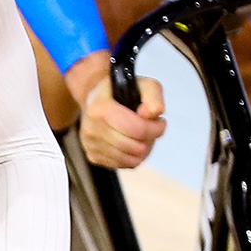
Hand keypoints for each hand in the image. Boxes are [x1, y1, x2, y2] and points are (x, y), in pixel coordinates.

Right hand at [66, 54, 164, 169]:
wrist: (97, 99)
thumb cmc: (122, 92)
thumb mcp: (144, 85)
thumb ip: (154, 97)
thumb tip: (151, 115)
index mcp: (100, 108)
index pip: (137, 129)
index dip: (156, 128)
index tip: (160, 121)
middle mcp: (91, 128)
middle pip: (135, 147)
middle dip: (150, 139)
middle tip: (151, 128)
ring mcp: (90, 144)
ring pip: (130, 160)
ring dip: (143, 149)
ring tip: (141, 135)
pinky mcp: (93, 156)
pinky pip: (123, 165)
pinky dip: (133, 156)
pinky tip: (132, 143)